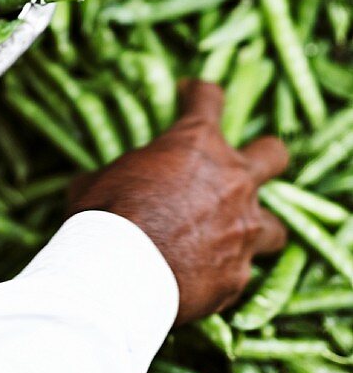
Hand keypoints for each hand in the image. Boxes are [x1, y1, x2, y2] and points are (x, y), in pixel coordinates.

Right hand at [68, 79, 288, 323]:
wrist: (119, 276)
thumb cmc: (103, 216)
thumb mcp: (97, 181)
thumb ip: (117, 175)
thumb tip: (97, 182)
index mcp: (195, 144)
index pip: (208, 98)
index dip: (197, 93)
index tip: (189, 94)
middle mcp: (232, 180)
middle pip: (273, 153)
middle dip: (262, 157)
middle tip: (241, 168)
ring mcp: (243, 229)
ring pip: (274, 226)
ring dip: (254, 229)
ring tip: (230, 240)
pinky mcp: (238, 275)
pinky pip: (240, 272)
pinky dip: (223, 272)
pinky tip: (201, 279)